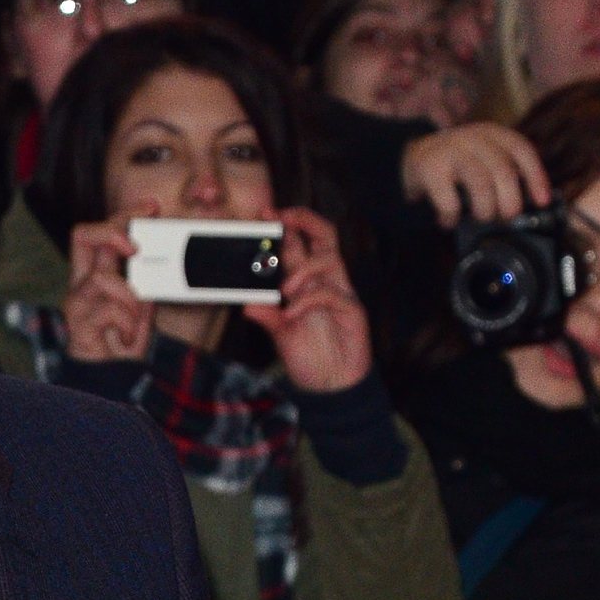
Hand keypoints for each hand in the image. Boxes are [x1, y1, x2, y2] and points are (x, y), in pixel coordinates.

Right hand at [62, 216, 152, 364]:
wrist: (109, 387)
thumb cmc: (121, 350)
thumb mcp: (142, 313)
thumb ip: (146, 289)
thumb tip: (158, 268)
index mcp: (95, 276)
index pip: (100, 232)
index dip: (124, 214)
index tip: (152, 208)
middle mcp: (80, 285)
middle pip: (83, 235)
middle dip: (113, 229)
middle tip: (136, 245)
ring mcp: (76, 304)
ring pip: (102, 276)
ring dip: (130, 298)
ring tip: (136, 322)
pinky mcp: (77, 325)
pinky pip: (108, 309)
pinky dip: (127, 323)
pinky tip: (128, 341)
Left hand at [247, 207, 371, 395]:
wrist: (332, 386)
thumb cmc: (310, 356)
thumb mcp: (281, 335)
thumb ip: (267, 317)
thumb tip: (246, 304)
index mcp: (307, 282)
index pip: (300, 243)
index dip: (287, 225)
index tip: (265, 213)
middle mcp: (326, 281)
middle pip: (324, 235)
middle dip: (303, 219)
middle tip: (280, 216)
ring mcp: (341, 293)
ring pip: (328, 258)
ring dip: (302, 269)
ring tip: (284, 292)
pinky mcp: (352, 310)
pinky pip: (332, 293)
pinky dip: (308, 301)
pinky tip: (292, 315)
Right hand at [400, 121, 549, 228]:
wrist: (410, 158)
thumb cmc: (455, 166)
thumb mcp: (482, 159)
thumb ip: (503, 173)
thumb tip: (530, 204)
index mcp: (492, 134)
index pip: (521, 150)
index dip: (535, 176)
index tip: (542, 201)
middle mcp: (473, 138)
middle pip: (503, 170)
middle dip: (510, 201)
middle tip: (507, 217)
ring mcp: (451, 151)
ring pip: (480, 183)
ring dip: (485, 209)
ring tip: (480, 218)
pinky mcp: (430, 169)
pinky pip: (449, 200)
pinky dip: (452, 217)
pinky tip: (449, 220)